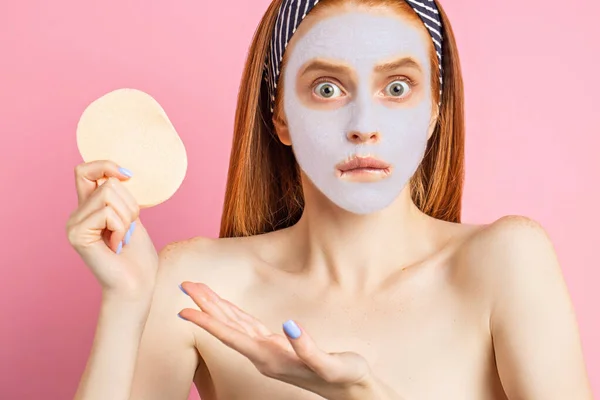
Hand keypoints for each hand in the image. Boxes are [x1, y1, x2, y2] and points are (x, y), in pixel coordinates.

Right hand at [66, 160, 158, 301]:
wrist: (137, 285)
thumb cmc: (138, 256)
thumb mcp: (132, 217)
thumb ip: (120, 197)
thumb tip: (117, 174)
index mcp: (88, 209)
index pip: (85, 171)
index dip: (106, 166)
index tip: (127, 175)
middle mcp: (77, 215)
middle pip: (108, 183)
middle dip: (130, 205)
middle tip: (127, 231)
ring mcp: (74, 225)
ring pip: (109, 194)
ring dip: (127, 218)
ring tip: (122, 239)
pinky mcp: (77, 235)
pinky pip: (107, 213)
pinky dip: (121, 228)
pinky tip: (116, 245)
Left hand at [178, 282, 376, 399]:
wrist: (352, 390)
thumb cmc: (344, 377)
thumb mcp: (330, 364)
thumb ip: (309, 348)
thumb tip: (290, 324)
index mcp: (271, 359)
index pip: (232, 337)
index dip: (207, 323)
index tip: (184, 310)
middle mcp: (264, 356)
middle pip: (227, 327)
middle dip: (205, 306)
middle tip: (184, 284)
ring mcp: (268, 352)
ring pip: (235, 325)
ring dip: (215, 307)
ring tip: (198, 290)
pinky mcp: (276, 347)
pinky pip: (247, 327)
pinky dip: (233, 314)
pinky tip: (225, 307)